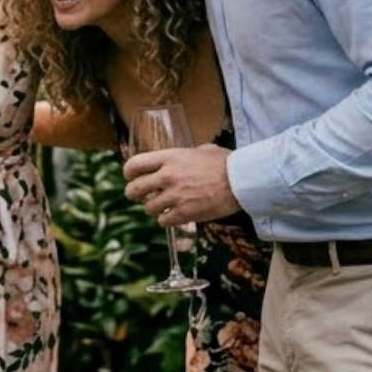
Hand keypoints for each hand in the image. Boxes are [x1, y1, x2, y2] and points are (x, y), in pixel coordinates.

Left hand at [123, 144, 240, 225]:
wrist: (243, 180)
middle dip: (134, 194)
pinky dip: (166, 220)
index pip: (134, 165)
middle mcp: (167, 177)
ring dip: (154, 208)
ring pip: (148, 208)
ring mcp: (175, 196)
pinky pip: (163, 221)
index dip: (129, 173)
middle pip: (134, 189)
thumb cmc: (227, 163)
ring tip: (163, 207)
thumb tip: (183, 157)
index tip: (131, 177)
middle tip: (139, 196)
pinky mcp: (184, 213)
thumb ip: (185, 155)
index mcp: (169, 158)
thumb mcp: (202, 150)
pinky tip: (174, 216)